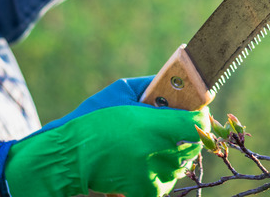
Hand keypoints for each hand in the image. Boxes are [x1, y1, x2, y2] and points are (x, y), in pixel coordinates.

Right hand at [2, 77, 207, 196]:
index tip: (196, 113)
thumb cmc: (94, 119)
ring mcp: (153, 174)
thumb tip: (175, 83)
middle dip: (189, 136)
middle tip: (174, 129)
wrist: (69, 154)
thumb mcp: (121, 92)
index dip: (200, 117)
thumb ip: (151, 86)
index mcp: (155, 125)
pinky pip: (166, 183)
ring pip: (181, 165)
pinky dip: (160, 175)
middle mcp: (158, 151)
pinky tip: (145, 164)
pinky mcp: (145, 191)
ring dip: (175, 156)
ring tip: (154, 146)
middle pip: (194, 145)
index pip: (198, 123)